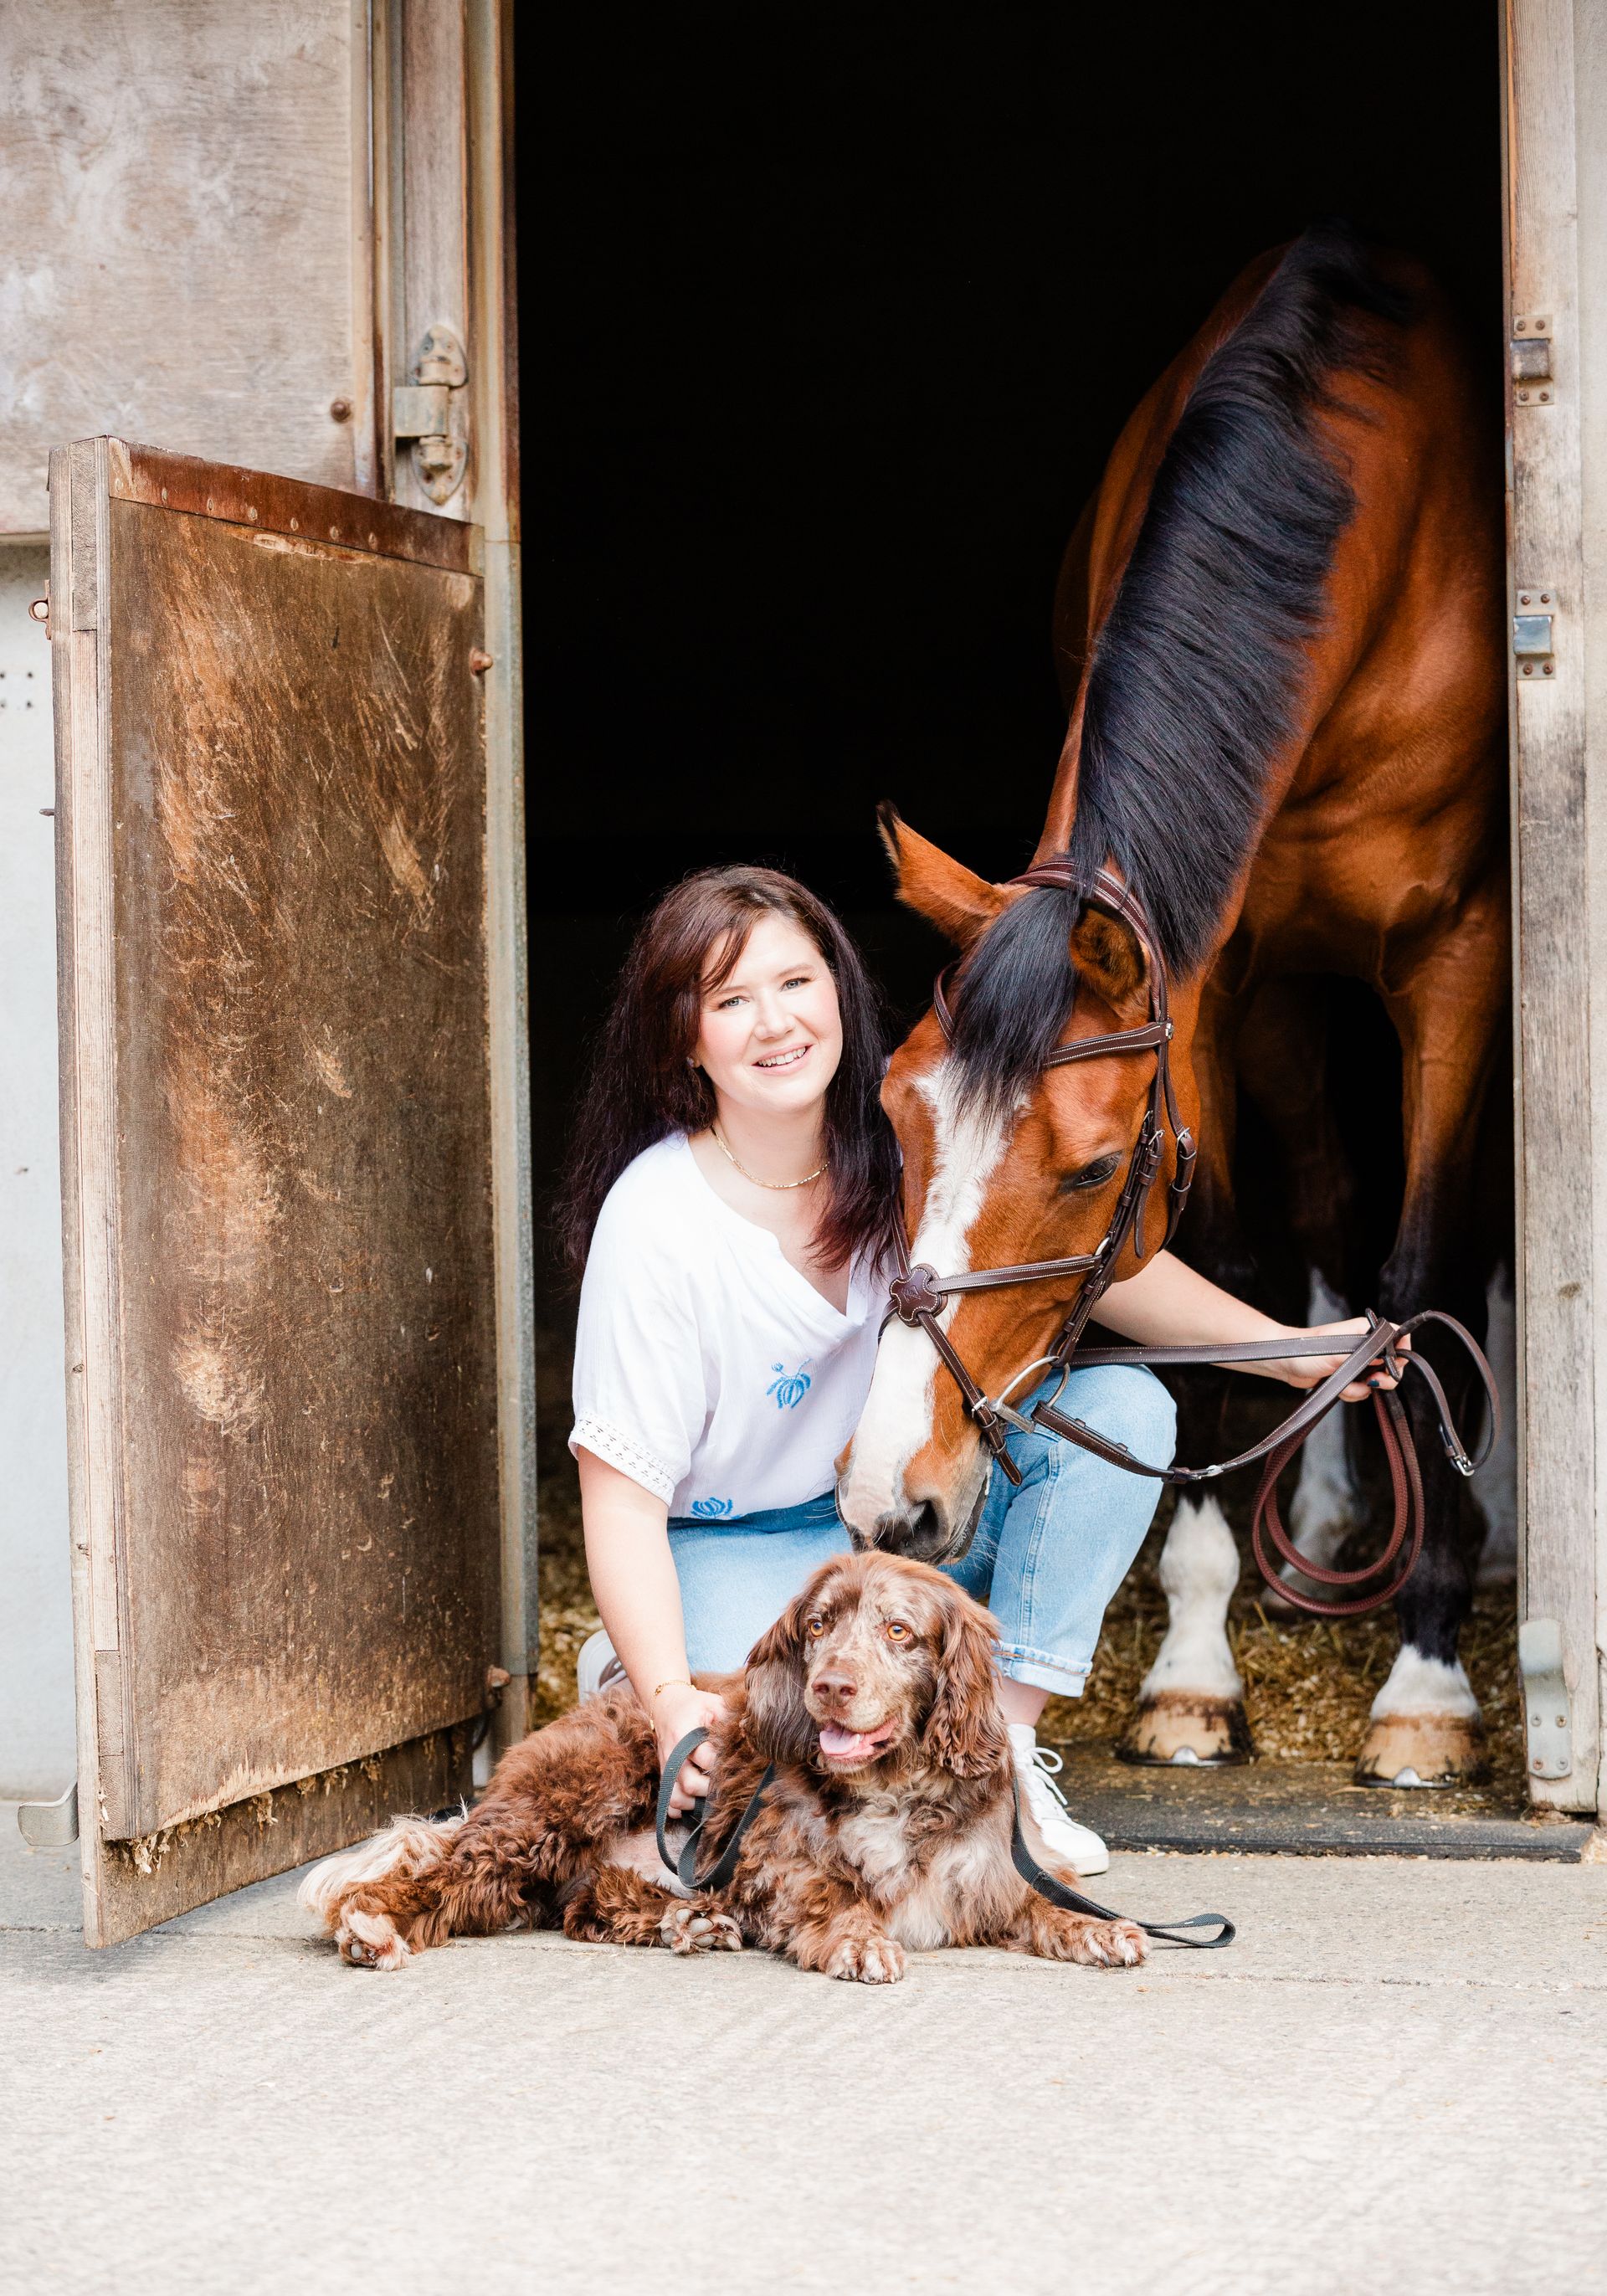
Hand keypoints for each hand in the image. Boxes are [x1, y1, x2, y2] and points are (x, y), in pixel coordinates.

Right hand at [653, 1682, 728, 1817]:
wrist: (666, 1705)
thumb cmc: (695, 1705)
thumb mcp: (714, 1703)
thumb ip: (730, 1718)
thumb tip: (752, 1734)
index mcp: (684, 1735)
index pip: (706, 1759)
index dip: (724, 1766)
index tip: (738, 1766)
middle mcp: (672, 1755)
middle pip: (691, 1784)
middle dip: (713, 1789)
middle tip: (727, 1783)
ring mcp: (666, 1769)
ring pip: (677, 1799)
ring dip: (696, 1803)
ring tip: (711, 1794)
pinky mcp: (664, 1777)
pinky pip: (668, 1804)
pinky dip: (681, 1809)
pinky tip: (695, 1801)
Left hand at [1251, 1316, 1410, 1400]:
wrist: (1284, 1363)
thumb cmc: (1307, 1350)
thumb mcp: (1339, 1351)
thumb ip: (1366, 1354)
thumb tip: (1389, 1359)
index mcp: (1365, 1331)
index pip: (1397, 1336)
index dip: (1401, 1351)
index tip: (1394, 1365)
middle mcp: (1364, 1345)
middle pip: (1392, 1365)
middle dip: (1383, 1378)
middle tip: (1372, 1381)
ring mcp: (1356, 1363)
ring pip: (1376, 1381)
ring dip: (1362, 1389)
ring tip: (1344, 1385)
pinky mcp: (1347, 1377)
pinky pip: (1362, 1391)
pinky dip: (1353, 1394)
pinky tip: (1339, 1390)